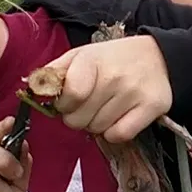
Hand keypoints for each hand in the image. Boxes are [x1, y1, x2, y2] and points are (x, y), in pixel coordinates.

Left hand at [42, 35, 172, 143]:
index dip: (63, 103)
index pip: (69, 96)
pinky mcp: (152, 108)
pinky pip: (119, 135)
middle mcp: (115, 76)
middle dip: (78, 116)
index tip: (70, 99)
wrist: (159, 57)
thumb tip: (32, 89)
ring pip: (98, 130)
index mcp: (92, 60)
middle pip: (79, 119)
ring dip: (97, 124)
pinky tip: (119, 117)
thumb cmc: (113, 59)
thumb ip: (55, 71)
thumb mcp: (81, 55)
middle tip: (90, 104)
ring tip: (106, 107)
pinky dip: (114, 132)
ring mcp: (134, 93)